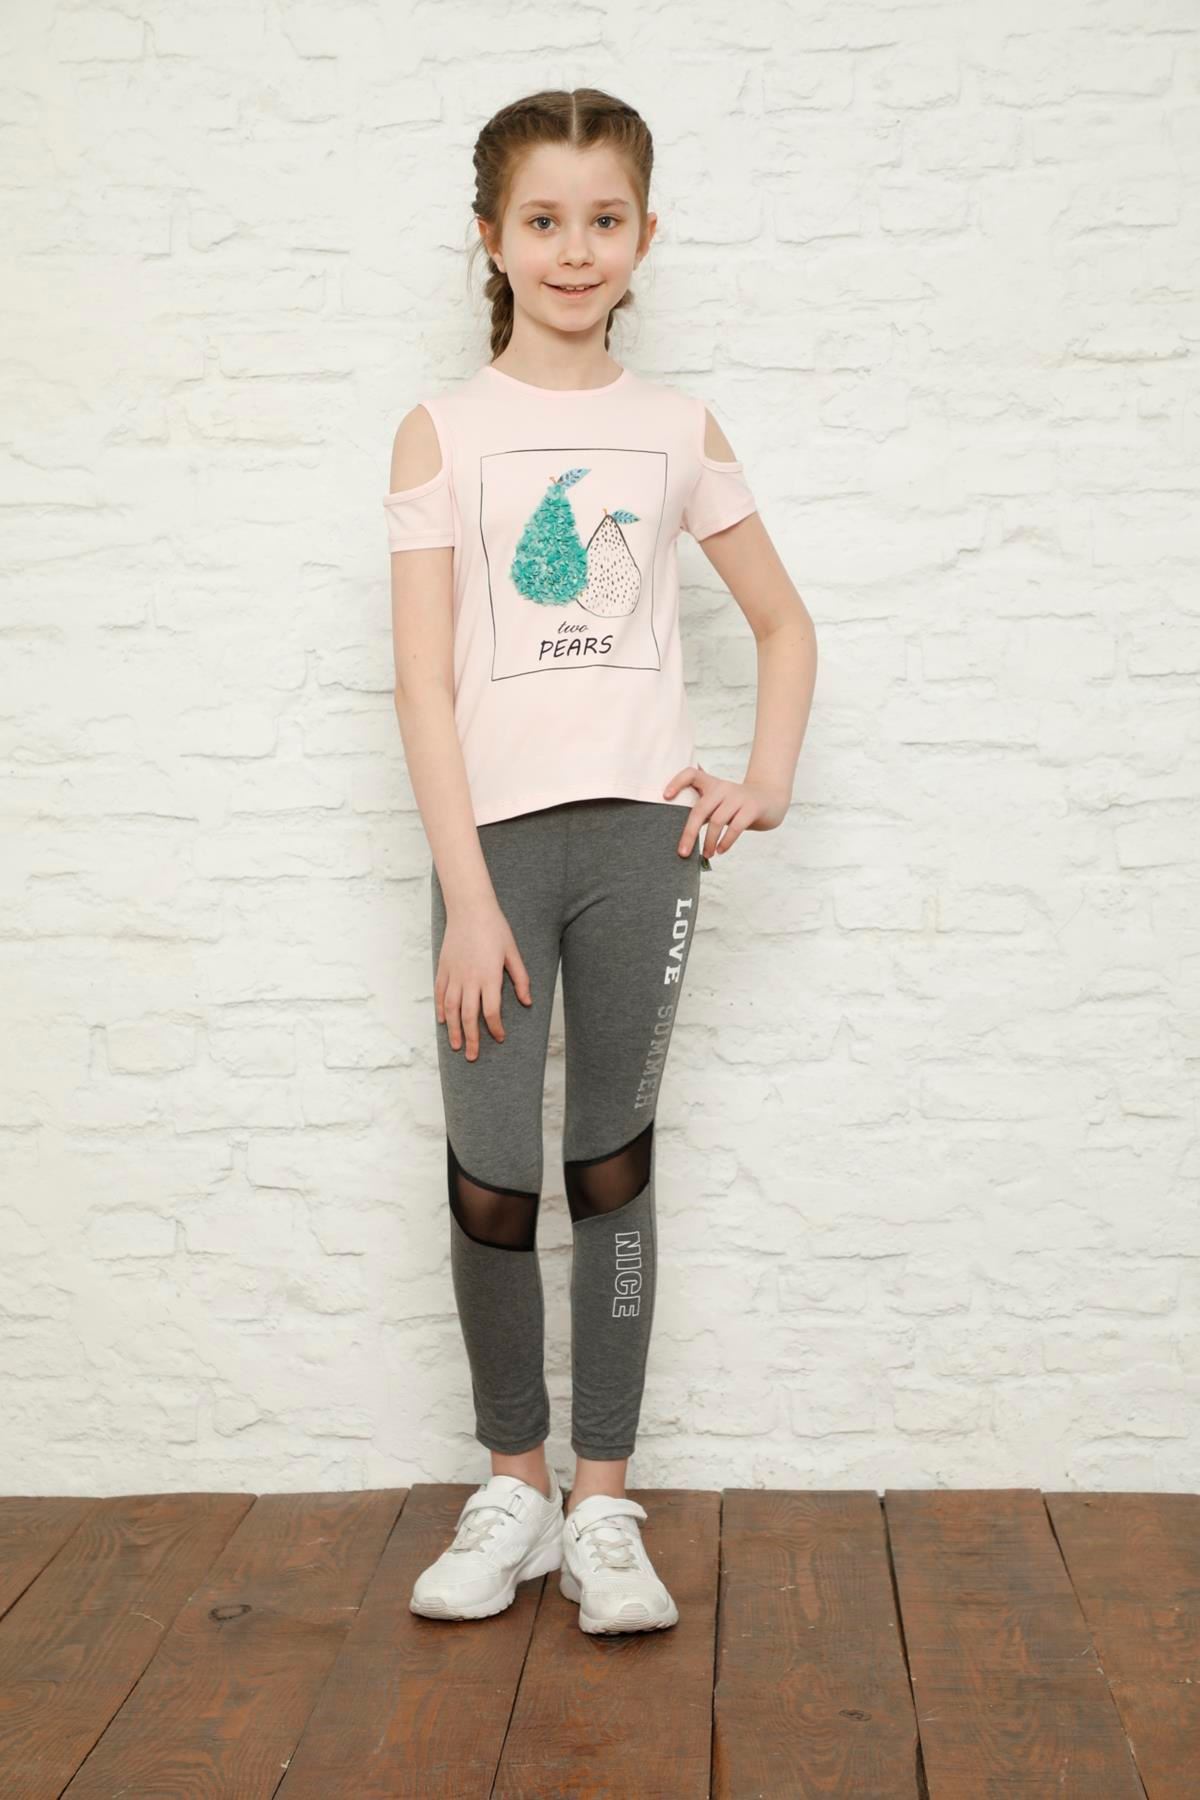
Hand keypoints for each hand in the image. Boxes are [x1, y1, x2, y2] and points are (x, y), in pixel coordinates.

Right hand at [435, 899, 531, 1060]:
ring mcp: (454, 975)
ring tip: (456, 1046)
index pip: (491, 1011)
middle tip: (473, 1057)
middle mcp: (469, 979)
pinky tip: (443, 1022)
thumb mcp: (513, 953)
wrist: (470, 909)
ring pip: (450, 1009)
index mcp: (489, 977)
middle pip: (468, 1016)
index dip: (495, 1028)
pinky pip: (439, 994)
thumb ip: (520, 979)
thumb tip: (527, 1002)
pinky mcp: (443, 968)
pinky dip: (440, 1010)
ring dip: (453, 1030)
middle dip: (472, 1039)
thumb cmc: (495, 929)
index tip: (499, 1038)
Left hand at [662, 765, 787, 860]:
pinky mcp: (752, 808)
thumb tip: (682, 837)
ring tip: (707, 854)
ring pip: (717, 821)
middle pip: (700, 809)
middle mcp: (723, 787)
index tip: (665, 796)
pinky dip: (726, 842)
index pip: (691, 774)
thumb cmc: (737, 806)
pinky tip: (721, 851)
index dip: (676, 782)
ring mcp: (738, 797)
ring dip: (709, 842)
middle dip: (689, 833)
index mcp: (712, 784)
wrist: (771, 799)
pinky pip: (735, 827)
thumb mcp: (719, 802)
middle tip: (682, 852)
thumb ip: (703, 811)